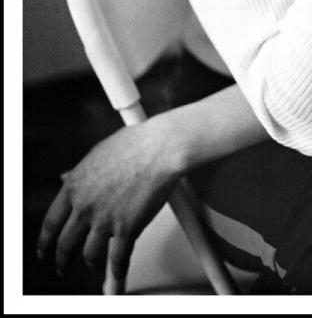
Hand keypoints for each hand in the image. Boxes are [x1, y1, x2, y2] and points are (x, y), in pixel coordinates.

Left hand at [36, 118, 182, 283]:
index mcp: (74, 186)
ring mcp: (105, 219)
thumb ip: (79, 173)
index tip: (44, 250)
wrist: (161, 148)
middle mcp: (85, 206)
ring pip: (90, 254)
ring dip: (92, 262)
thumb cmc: (135, 145)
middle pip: (65, 244)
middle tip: (64, 266)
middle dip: (63, 260)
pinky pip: (118, 259)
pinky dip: (118, 270)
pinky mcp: (127, 229)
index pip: (51, 223)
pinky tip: (118, 273)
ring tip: (95, 263)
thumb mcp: (97, 153)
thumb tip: (64, 178)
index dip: (45, 241)